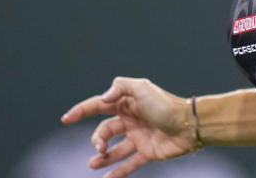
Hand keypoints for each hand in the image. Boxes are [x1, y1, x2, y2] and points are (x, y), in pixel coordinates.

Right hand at [60, 77, 197, 177]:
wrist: (190, 125)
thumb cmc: (166, 105)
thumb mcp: (142, 88)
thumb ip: (120, 87)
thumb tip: (103, 97)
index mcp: (128, 103)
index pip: (99, 106)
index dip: (81, 111)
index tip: (66, 119)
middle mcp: (132, 119)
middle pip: (105, 130)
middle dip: (97, 139)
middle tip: (99, 147)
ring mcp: (139, 137)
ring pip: (114, 149)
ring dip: (102, 157)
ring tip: (93, 163)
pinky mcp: (147, 152)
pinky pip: (129, 164)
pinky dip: (117, 172)